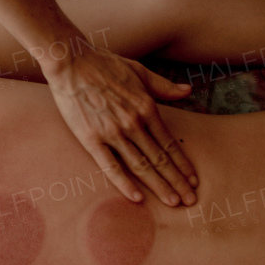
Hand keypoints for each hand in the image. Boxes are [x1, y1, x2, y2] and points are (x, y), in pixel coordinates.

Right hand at [43, 45, 197, 205]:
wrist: (71, 62)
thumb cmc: (103, 64)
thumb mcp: (139, 71)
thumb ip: (164, 86)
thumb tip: (188, 90)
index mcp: (146, 107)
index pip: (169, 143)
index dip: (182, 163)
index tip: (193, 179)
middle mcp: (133, 123)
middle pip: (159, 159)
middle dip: (177, 181)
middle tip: (190, 200)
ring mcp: (112, 132)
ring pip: (141, 165)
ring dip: (159, 186)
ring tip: (173, 202)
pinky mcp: (91, 138)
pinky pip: (111, 166)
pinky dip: (125, 183)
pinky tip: (137, 198)